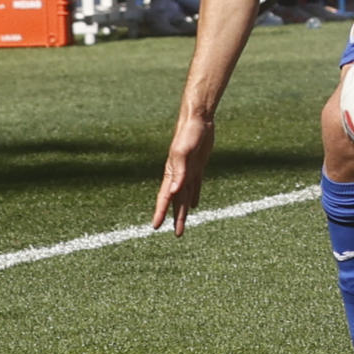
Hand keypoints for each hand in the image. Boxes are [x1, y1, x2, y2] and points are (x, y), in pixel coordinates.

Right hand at [152, 114, 214, 236]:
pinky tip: (194, 204)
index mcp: (171, 173)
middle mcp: (178, 175)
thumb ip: (179, 172)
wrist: (198, 119)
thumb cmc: (189, 134)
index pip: (164, 198)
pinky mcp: (198, 166)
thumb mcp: (184, 152)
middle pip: (176, 201)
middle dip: (176, 218)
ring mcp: (188, 171)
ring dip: (184, 210)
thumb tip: (173, 192)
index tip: (155, 227)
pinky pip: (195, 185)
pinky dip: (194, 196)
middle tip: (177, 235)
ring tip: (182, 224)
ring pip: (185, 196)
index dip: (160, 212)